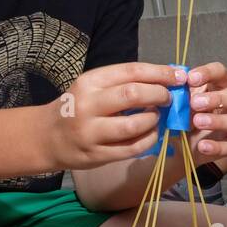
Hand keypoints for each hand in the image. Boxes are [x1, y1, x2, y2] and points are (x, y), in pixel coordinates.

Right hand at [45, 62, 178, 170]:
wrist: (47, 137)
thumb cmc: (78, 107)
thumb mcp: (93, 87)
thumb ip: (123, 83)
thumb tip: (165, 79)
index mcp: (89, 82)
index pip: (131, 71)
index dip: (160, 73)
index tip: (179, 76)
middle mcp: (87, 105)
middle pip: (133, 94)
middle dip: (160, 95)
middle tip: (169, 98)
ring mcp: (90, 132)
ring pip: (134, 125)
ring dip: (154, 120)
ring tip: (157, 116)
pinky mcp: (96, 154)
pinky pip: (132, 148)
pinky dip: (149, 140)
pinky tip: (152, 134)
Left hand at [184, 61, 226, 159]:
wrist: (179, 143)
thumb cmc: (183, 114)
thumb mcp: (178, 100)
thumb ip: (177, 88)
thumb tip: (172, 74)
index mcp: (220, 85)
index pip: (221, 72)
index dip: (208, 73)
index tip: (190, 79)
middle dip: (218, 99)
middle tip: (195, 103)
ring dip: (218, 121)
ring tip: (197, 122)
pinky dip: (217, 146)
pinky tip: (202, 146)